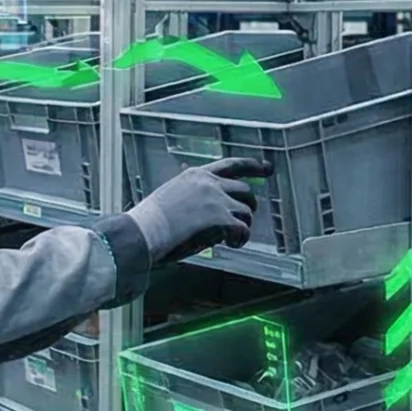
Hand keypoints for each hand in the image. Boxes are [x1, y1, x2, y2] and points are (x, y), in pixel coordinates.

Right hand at [124, 158, 270, 263]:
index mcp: (196, 175)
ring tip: (232, 238)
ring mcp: (217, 201)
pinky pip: (243, 229)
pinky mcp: (221, 220)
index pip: (231, 165)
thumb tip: (203, 208)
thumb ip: (191, 195)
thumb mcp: (171, 195)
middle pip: (245, 190)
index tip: (267, 168)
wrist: (144, 231)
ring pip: (246, 211)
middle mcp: (210, 184)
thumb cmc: (150, 220)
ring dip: (243, 226)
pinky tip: (231, 244)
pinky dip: (240, 239)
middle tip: (245, 218)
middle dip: (248, 205)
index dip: (253, 166)